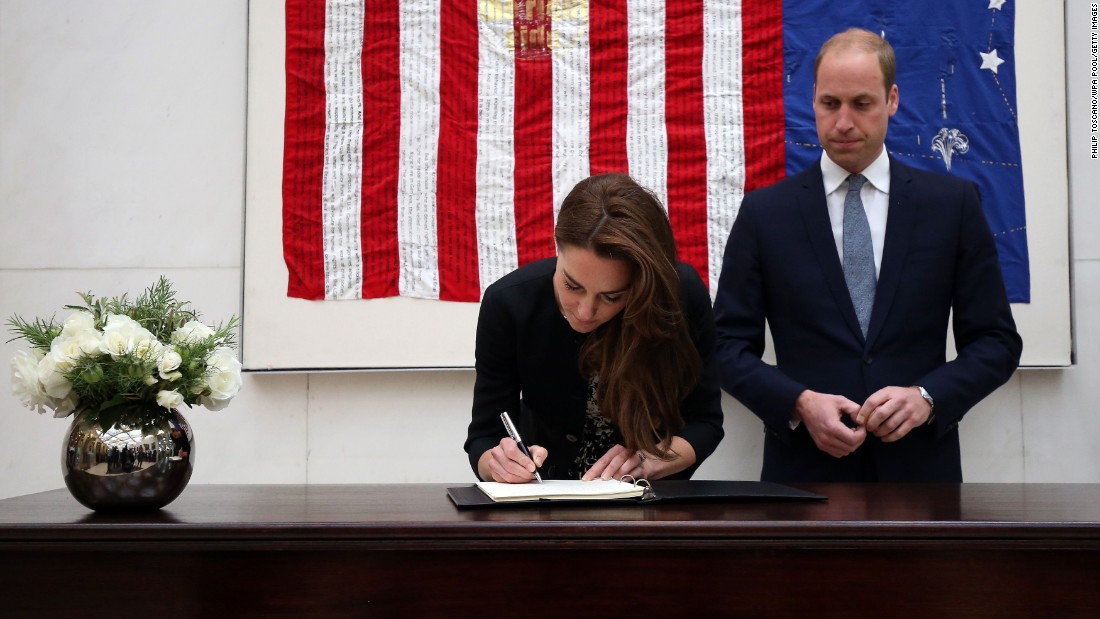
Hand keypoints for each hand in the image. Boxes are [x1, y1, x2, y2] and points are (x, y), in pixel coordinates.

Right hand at [478, 437, 547, 482]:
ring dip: (520, 478)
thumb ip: (539, 453)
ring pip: (507, 475)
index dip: (523, 461)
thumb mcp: (533, 449)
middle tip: (532, 474)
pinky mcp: (494, 473)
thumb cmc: (522, 453)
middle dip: (524, 472)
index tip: (532, 467)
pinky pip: (505, 481)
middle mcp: (497, 452)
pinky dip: (516, 481)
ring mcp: (493, 463)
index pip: (512, 451)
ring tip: (528, 476)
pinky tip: (521, 478)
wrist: (512, 458)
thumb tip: (537, 462)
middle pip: (509, 465)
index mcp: (506, 442)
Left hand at [581, 437, 696, 480]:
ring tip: (608, 478)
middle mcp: (630, 451)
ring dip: (615, 470)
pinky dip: (630, 474)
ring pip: (625, 460)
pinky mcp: (649, 466)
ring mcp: (640, 457)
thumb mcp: (632, 463)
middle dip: (602, 469)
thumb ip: (619, 469)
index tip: (587, 477)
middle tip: (595, 478)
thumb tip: (602, 479)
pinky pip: (638, 469)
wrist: (671, 456)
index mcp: (623, 450)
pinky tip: (624, 479)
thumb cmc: (649, 460)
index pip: (606, 457)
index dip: (595, 467)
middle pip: (612, 457)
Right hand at [794, 390, 865, 457]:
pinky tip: (843, 438)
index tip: (861, 425)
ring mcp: (822, 443)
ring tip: (850, 433)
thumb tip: (862, 422)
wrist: (805, 406)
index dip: (862, 434)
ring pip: (845, 452)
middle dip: (859, 439)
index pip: (853, 439)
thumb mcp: (841, 401)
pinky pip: (838, 453)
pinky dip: (844, 448)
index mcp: (832, 426)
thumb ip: (855, 410)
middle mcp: (826, 438)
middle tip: (858, 429)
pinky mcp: (820, 446)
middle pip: (851, 447)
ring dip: (852, 444)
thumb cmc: (823, 402)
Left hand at [855, 386, 932, 442]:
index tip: (859, 421)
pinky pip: (899, 432)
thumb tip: (861, 416)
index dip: (863, 413)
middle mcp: (898, 401)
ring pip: (890, 425)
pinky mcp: (913, 421)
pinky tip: (885, 438)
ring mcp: (907, 411)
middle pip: (881, 414)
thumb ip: (876, 401)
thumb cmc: (900, 396)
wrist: (923, 398)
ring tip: (876, 433)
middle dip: (871, 424)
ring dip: (880, 432)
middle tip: (868, 428)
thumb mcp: (888, 393)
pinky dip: (890, 437)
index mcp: (889, 392)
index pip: (872, 402)